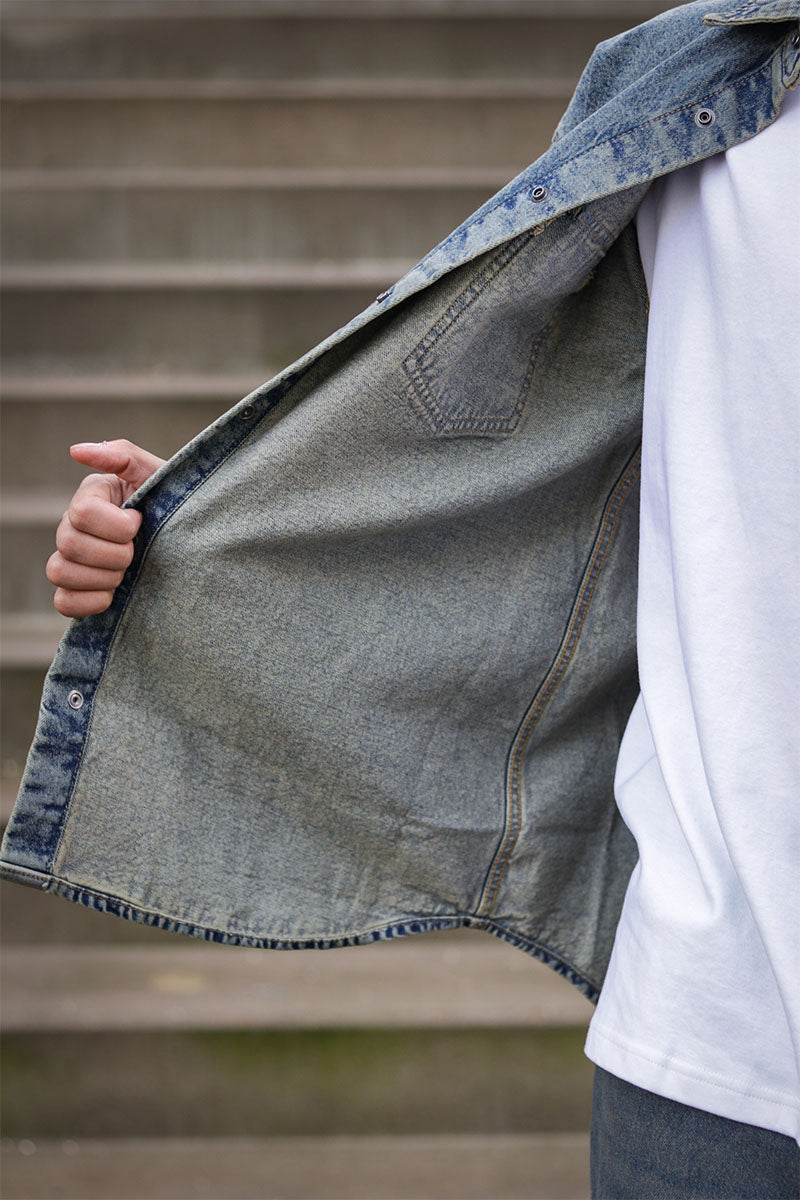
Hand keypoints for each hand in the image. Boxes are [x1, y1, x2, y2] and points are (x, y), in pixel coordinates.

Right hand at [47, 439, 165, 616]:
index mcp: (90, 496)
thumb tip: (76, 450)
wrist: (191, 540)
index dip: (117, 525)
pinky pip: (62, 602)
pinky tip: (113, 595)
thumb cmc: (173, 503)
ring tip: (127, 573)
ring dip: (102, 577)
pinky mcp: (77, 590)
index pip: (82, 512)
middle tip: (137, 551)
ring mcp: (72, 559)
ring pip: (58, 571)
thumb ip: (122, 456)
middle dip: (115, 554)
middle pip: (69, 544)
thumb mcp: (157, 473)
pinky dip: (89, 602)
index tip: (140, 521)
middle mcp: (73, 526)